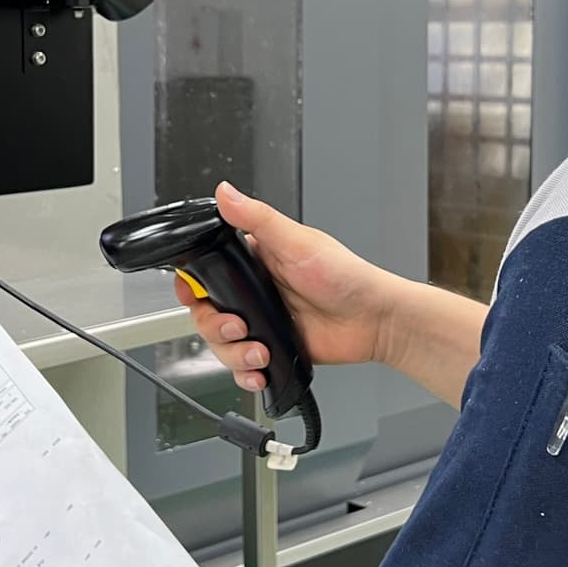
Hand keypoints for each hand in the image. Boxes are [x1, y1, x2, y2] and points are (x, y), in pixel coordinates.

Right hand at [178, 182, 398, 393]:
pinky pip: (244, 367)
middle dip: (215, 327)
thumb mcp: (298, 243)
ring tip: (259, 353)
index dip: (193, 287)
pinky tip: (260, 371)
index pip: (207, 273)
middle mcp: (254, 292)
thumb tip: (226, 193)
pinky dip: (246, 373)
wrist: (375, 321)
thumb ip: (257, 219)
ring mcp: (263, 322)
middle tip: (240, 327)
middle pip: (207, 314)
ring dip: (234, 354)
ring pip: (222, 344)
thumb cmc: (347, 277)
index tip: (196, 296)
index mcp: (255, 261)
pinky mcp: (273, 349)